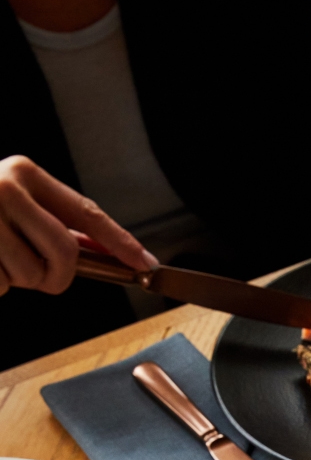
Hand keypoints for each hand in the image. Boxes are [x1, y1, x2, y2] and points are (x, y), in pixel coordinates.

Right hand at [0, 155, 155, 295]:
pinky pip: (2, 285)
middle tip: (40, 274)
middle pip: (65, 252)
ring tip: (1, 258)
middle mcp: (7, 189)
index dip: (120, 241)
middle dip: (58, 276)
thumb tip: (105, 253)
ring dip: (21, 280)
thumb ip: (55, 222)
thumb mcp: (16, 201)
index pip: (86, 212)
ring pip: (32, 274)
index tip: (146, 262)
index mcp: (26, 174)